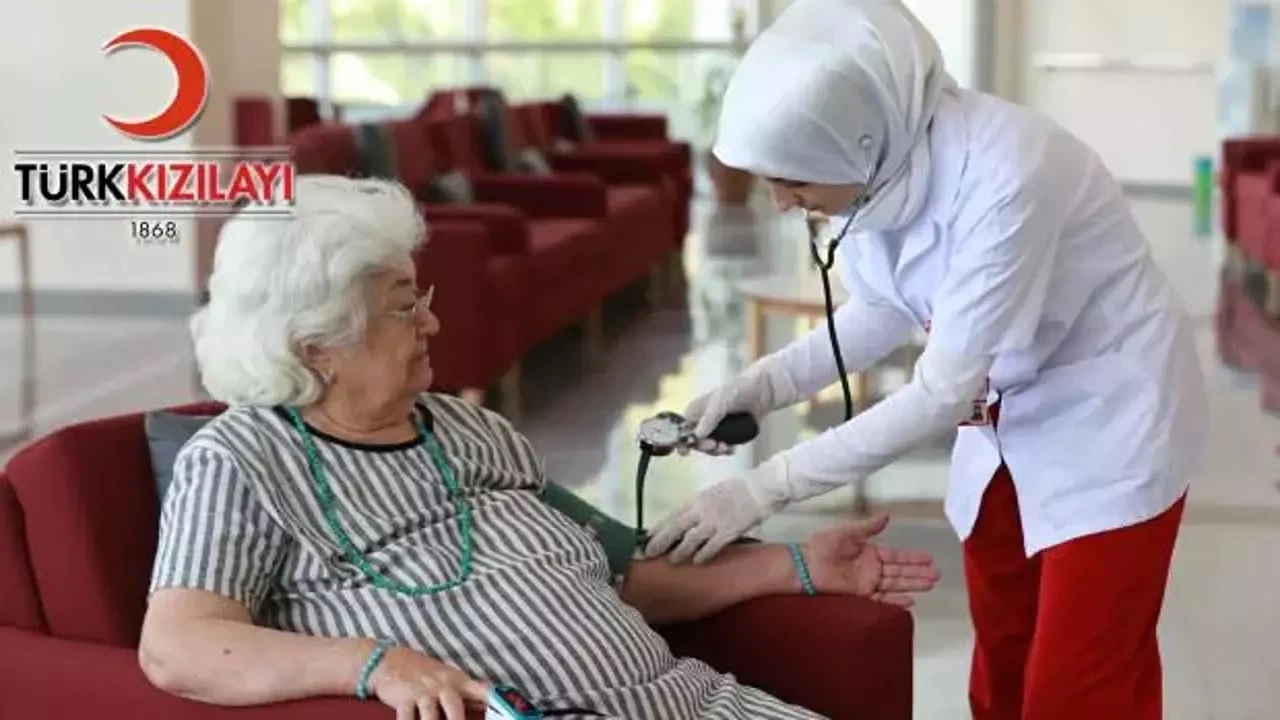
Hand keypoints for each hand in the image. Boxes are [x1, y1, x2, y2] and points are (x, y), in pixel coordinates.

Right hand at [369, 645, 489, 719]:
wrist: (388, 661)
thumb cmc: (424, 672)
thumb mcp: (448, 677)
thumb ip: (468, 691)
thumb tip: (492, 700)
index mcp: (457, 681)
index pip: (481, 690)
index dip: (494, 700)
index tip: (505, 711)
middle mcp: (442, 686)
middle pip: (454, 708)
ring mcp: (422, 693)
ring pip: (430, 718)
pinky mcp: (403, 700)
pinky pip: (407, 719)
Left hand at [643, 461, 787, 563]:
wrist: (760, 487)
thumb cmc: (738, 489)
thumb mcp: (711, 493)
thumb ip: (698, 507)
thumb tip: (685, 521)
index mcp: (696, 499)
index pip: (671, 516)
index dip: (657, 528)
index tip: (644, 538)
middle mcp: (701, 510)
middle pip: (675, 528)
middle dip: (660, 542)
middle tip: (647, 554)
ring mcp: (714, 521)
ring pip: (690, 539)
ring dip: (679, 551)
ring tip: (671, 560)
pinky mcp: (729, 531)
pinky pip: (712, 546)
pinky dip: (703, 554)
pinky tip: (697, 562)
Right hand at [680, 355, 799, 455]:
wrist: (763, 391)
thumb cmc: (738, 390)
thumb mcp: (720, 402)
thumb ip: (709, 419)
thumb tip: (697, 435)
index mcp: (696, 410)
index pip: (682, 429)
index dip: (682, 440)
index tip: (686, 450)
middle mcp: (703, 420)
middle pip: (695, 441)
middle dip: (703, 446)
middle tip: (714, 445)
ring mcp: (717, 428)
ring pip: (709, 446)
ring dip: (715, 450)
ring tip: (725, 447)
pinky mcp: (730, 434)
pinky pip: (723, 447)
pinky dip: (725, 450)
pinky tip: (732, 448)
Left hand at [801, 513, 939, 606]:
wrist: (807, 564)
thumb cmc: (824, 546)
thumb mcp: (848, 532)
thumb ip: (869, 527)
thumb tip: (888, 515)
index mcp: (872, 552)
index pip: (898, 556)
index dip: (914, 557)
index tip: (930, 558)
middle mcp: (873, 568)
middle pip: (901, 571)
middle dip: (919, 573)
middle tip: (937, 574)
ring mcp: (868, 582)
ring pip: (896, 584)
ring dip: (913, 584)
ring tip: (930, 585)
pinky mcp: (861, 595)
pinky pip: (882, 599)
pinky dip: (896, 600)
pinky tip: (910, 601)